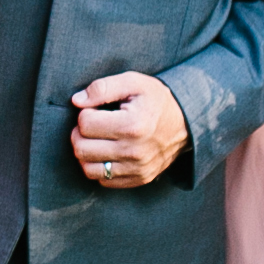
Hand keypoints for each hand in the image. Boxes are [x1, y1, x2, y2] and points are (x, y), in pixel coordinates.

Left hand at [70, 72, 188, 187]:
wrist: (187, 122)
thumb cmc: (156, 100)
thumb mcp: (134, 82)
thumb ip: (103, 87)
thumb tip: (76, 101)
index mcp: (133, 126)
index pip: (85, 124)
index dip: (85, 113)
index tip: (97, 110)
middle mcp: (134, 152)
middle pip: (81, 149)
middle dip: (80, 134)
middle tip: (92, 125)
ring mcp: (137, 169)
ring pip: (88, 170)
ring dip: (86, 153)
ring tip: (97, 139)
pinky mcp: (140, 179)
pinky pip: (104, 181)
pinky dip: (100, 167)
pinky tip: (108, 152)